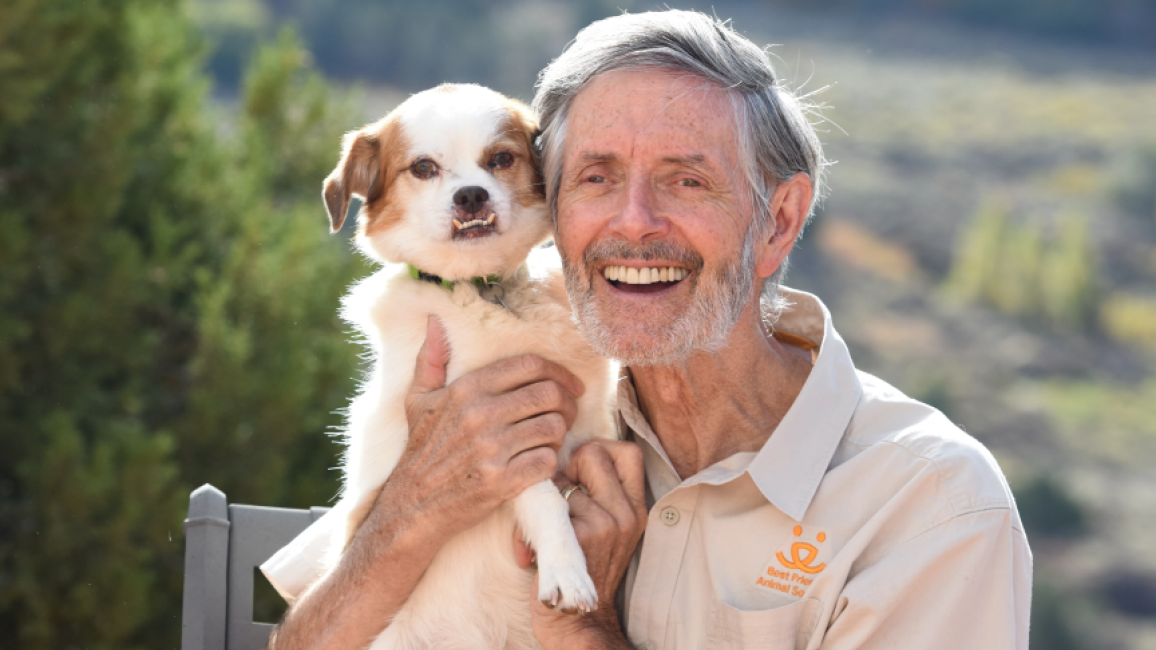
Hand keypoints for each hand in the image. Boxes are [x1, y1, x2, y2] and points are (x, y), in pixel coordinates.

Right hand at [374, 315, 585, 540]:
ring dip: (561, 433)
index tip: (570, 385)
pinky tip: (541, 462)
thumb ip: (430, 359)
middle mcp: (480, 414)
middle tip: (568, 412)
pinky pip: (547, 461)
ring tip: (553, 438)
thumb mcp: (418, 400)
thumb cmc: (421, 450)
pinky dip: (551, 462)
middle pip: (549, 393)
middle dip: (568, 402)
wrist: (413, 505)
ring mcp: (491, 448)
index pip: (529, 365)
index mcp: (466, 389)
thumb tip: (435, 321)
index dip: (559, 371)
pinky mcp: (502, 480)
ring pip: (553, 427)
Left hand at [516, 440, 646, 649]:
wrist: (579, 622)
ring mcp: (603, 525)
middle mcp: (625, 514)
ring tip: (540, 531)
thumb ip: (595, 494)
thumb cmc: (584, 571)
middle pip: (595, 452)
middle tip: (559, 496)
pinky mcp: (576, 539)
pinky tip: (527, 551)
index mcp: (635, 508)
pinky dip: (526, 530)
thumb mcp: (605, 530)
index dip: (599, 450)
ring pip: (562, 480)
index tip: (580, 473)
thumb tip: (555, 458)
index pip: (629, 452)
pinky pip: (544, 508)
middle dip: (567, 465)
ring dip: (543, 500)